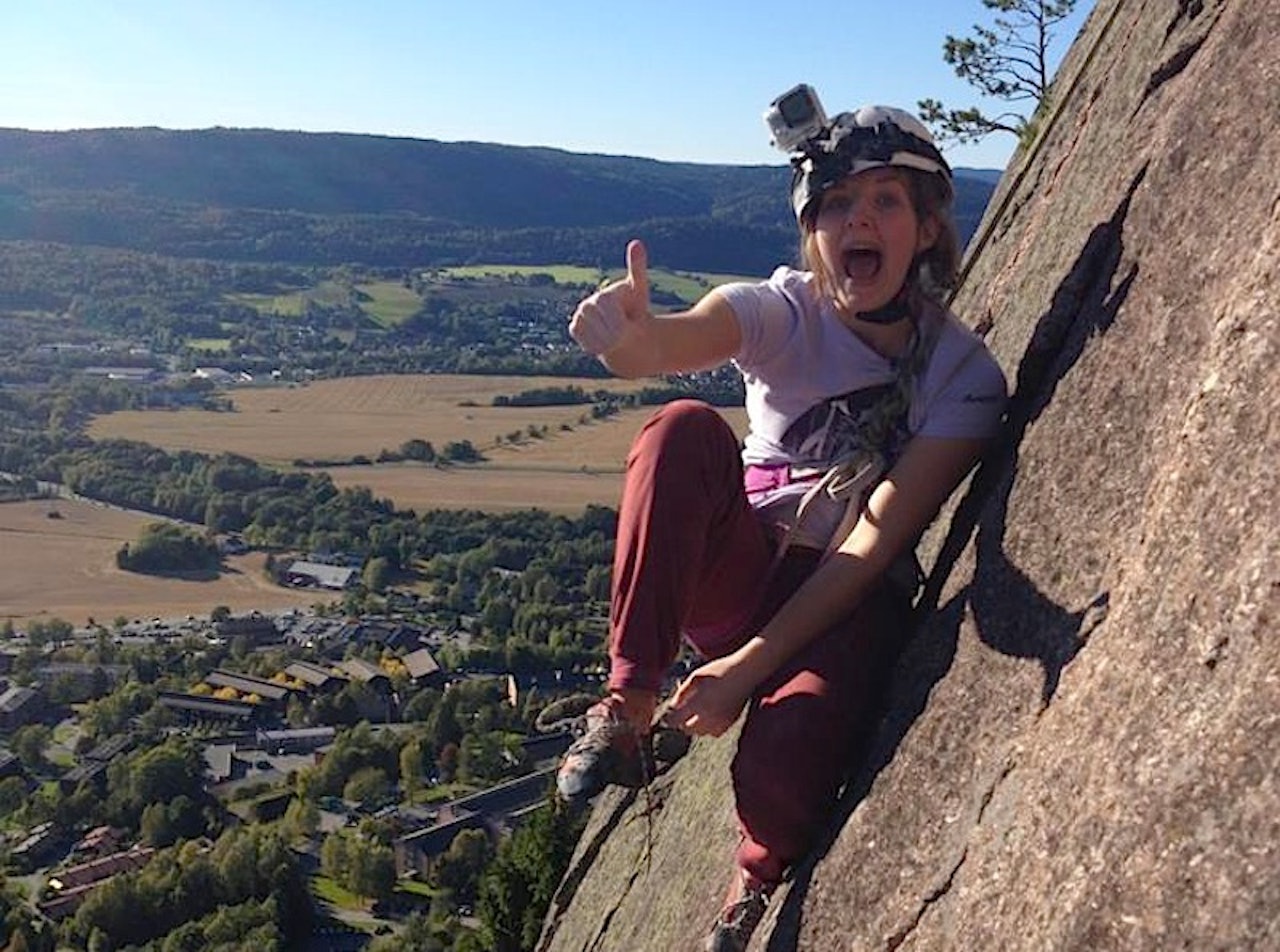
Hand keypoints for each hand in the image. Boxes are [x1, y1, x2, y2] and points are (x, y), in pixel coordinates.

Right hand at [569, 239, 652, 357]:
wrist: (627, 331)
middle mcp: (588, 305)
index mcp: (604, 296)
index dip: (617, 318)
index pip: (606, 307)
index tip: (629, 325)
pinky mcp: (575, 330)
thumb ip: (637, 268)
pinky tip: (608, 345)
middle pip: (598, 323)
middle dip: (613, 332)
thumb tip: (636, 242)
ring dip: (608, 342)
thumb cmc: (634, 309)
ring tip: (619, 341)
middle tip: (625, 335)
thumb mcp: (640, 292)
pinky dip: (598, 346)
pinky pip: (585, 342)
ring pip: (591, 335)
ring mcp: (580, 318)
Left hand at [662, 655, 753, 737]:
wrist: (745, 673)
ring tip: (700, 710)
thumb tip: (673, 706)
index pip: (675, 721)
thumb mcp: (695, 676)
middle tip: (686, 709)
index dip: (670, 718)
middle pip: (687, 730)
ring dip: (697, 725)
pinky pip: (714, 732)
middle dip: (684, 722)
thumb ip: (682, 693)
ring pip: (701, 733)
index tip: (671, 713)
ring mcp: (720, 722)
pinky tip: (711, 713)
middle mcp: (708, 717)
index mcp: (697, 704)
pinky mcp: (730, 723)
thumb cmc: (719, 670)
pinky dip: (710, 727)